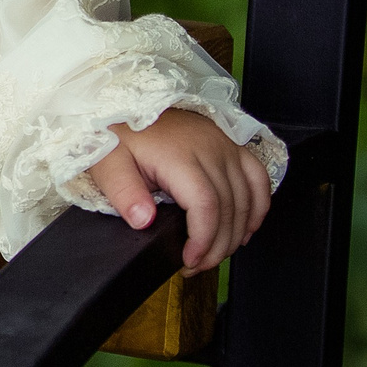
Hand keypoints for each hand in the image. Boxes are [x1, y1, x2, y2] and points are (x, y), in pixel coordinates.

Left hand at [87, 107, 273, 272]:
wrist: (126, 101)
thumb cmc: (118, 132)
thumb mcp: (107, 162)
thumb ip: (123, 193)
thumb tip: (142, 220)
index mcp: (179, 155)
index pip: (206, 205)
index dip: (203, 239)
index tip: (189, 260)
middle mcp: (210, 149)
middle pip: (229, 207)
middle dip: (218, 246)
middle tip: (198, 265)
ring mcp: (225, 146)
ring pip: (248, 197)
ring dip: (237, 233)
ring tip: (215, 253)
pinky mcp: (231, 145)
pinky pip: (259, 179)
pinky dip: (258, 207)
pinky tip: (245, 228)